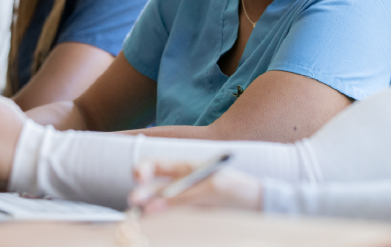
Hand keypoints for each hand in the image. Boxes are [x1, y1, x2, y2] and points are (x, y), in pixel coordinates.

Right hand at [128, 161, 262, 212]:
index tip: (138, 179)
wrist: (256, 204)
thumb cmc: (237, 189)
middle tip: (134, 205)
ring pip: (156, 206)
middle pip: (151, 188)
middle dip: (140, 195)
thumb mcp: (211, 190)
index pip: (154, 164)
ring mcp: (182, 201)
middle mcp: (180, 184)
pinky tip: (158, 226)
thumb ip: (183, 197)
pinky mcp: (188, 216)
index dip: (142, 169)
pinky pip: (169, 218)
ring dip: (149, 212)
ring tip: (144, 219)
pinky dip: (161, 222)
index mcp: (185, 168)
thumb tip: (153, 206)